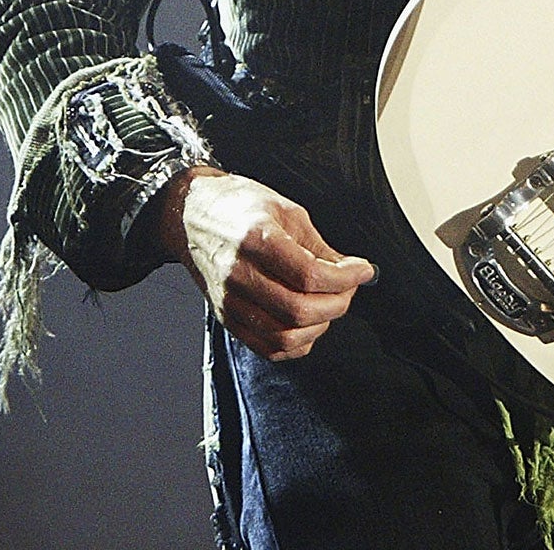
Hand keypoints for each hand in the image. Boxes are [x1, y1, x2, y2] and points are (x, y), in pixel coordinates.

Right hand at [152, 165, 374, 359]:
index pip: (309, 275)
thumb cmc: (239, 206)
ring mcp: (229, 301)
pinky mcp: (226, 317)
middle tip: (350, 287)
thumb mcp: (286, 210)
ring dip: (319, 325)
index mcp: (255, 239)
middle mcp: (238, 274)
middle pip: (298, 310)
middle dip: (338, 303)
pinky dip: (297, 343)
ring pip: (284, 335)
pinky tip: (309, 324)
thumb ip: (318, 246)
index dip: (345, 278)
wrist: (190, 216)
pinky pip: (267, 347)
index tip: (363, 270)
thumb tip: (350, 271)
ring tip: (330, 303)